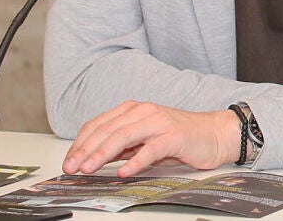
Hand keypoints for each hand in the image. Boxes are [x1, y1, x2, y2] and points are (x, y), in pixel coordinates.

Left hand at [62, 101, 239, 177]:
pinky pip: (150, 149)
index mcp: (133, 110)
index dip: (79, 143)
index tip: (68, 161)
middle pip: (107, 130)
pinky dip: (134, 161)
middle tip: (72, 168)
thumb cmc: (178, 138)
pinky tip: (123, 172)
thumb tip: (92, 157)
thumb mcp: (143, 139)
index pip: (98, 125)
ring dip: (102, 154)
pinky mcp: (174, 136)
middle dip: (85, 151)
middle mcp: (143, 112)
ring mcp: (159, 122)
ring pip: (123, 136)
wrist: (213, 134)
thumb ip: (121, 145)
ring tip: (89, 169)